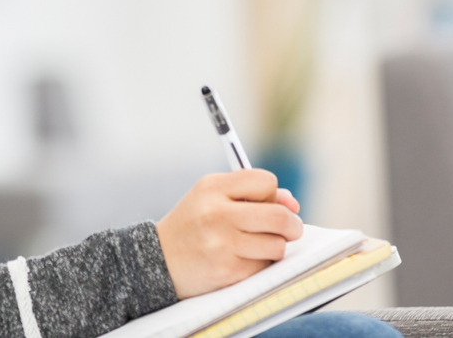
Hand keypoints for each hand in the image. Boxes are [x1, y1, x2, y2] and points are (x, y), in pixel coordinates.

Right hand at [154, 169, 302, 298]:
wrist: (160, 259)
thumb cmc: (194, 225)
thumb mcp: (212, 198)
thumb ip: (252, 195)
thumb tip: (292, 203)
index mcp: (212, 187)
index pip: (265, 181)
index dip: (272, 194)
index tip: (266, 203)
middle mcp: (216, 213)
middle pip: (279, 216)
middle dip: (292, 224)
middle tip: (290, 229)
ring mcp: (222, 243)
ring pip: (277, 245)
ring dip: (276, 247)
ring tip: (259, 245)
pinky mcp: (228, 270)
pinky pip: (265, 266)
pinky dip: (261, 264)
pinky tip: (244, 259)